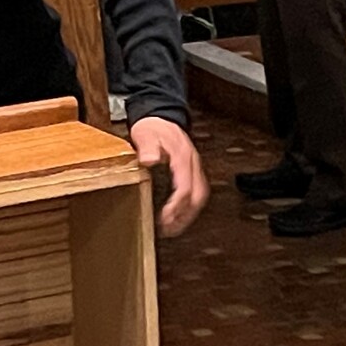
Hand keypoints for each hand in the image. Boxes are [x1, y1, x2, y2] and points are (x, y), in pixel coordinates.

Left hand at [129, 117, 207, 235]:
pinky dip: (189, 206)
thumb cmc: (152, 127)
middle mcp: (191, 163)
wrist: (160, 116)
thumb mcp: (145, 134)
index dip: (177, 205)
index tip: (165, 217)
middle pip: (198, 196)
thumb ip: (147, 148)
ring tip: (174, 227)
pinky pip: (197, 190)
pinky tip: (178, 213)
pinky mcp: (191, 170)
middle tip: (171, 229)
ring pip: (200, 195)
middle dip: (186, 215)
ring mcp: (193, 167)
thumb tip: (149, 159)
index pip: (185, 187)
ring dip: (189, 214)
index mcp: (182, 157)